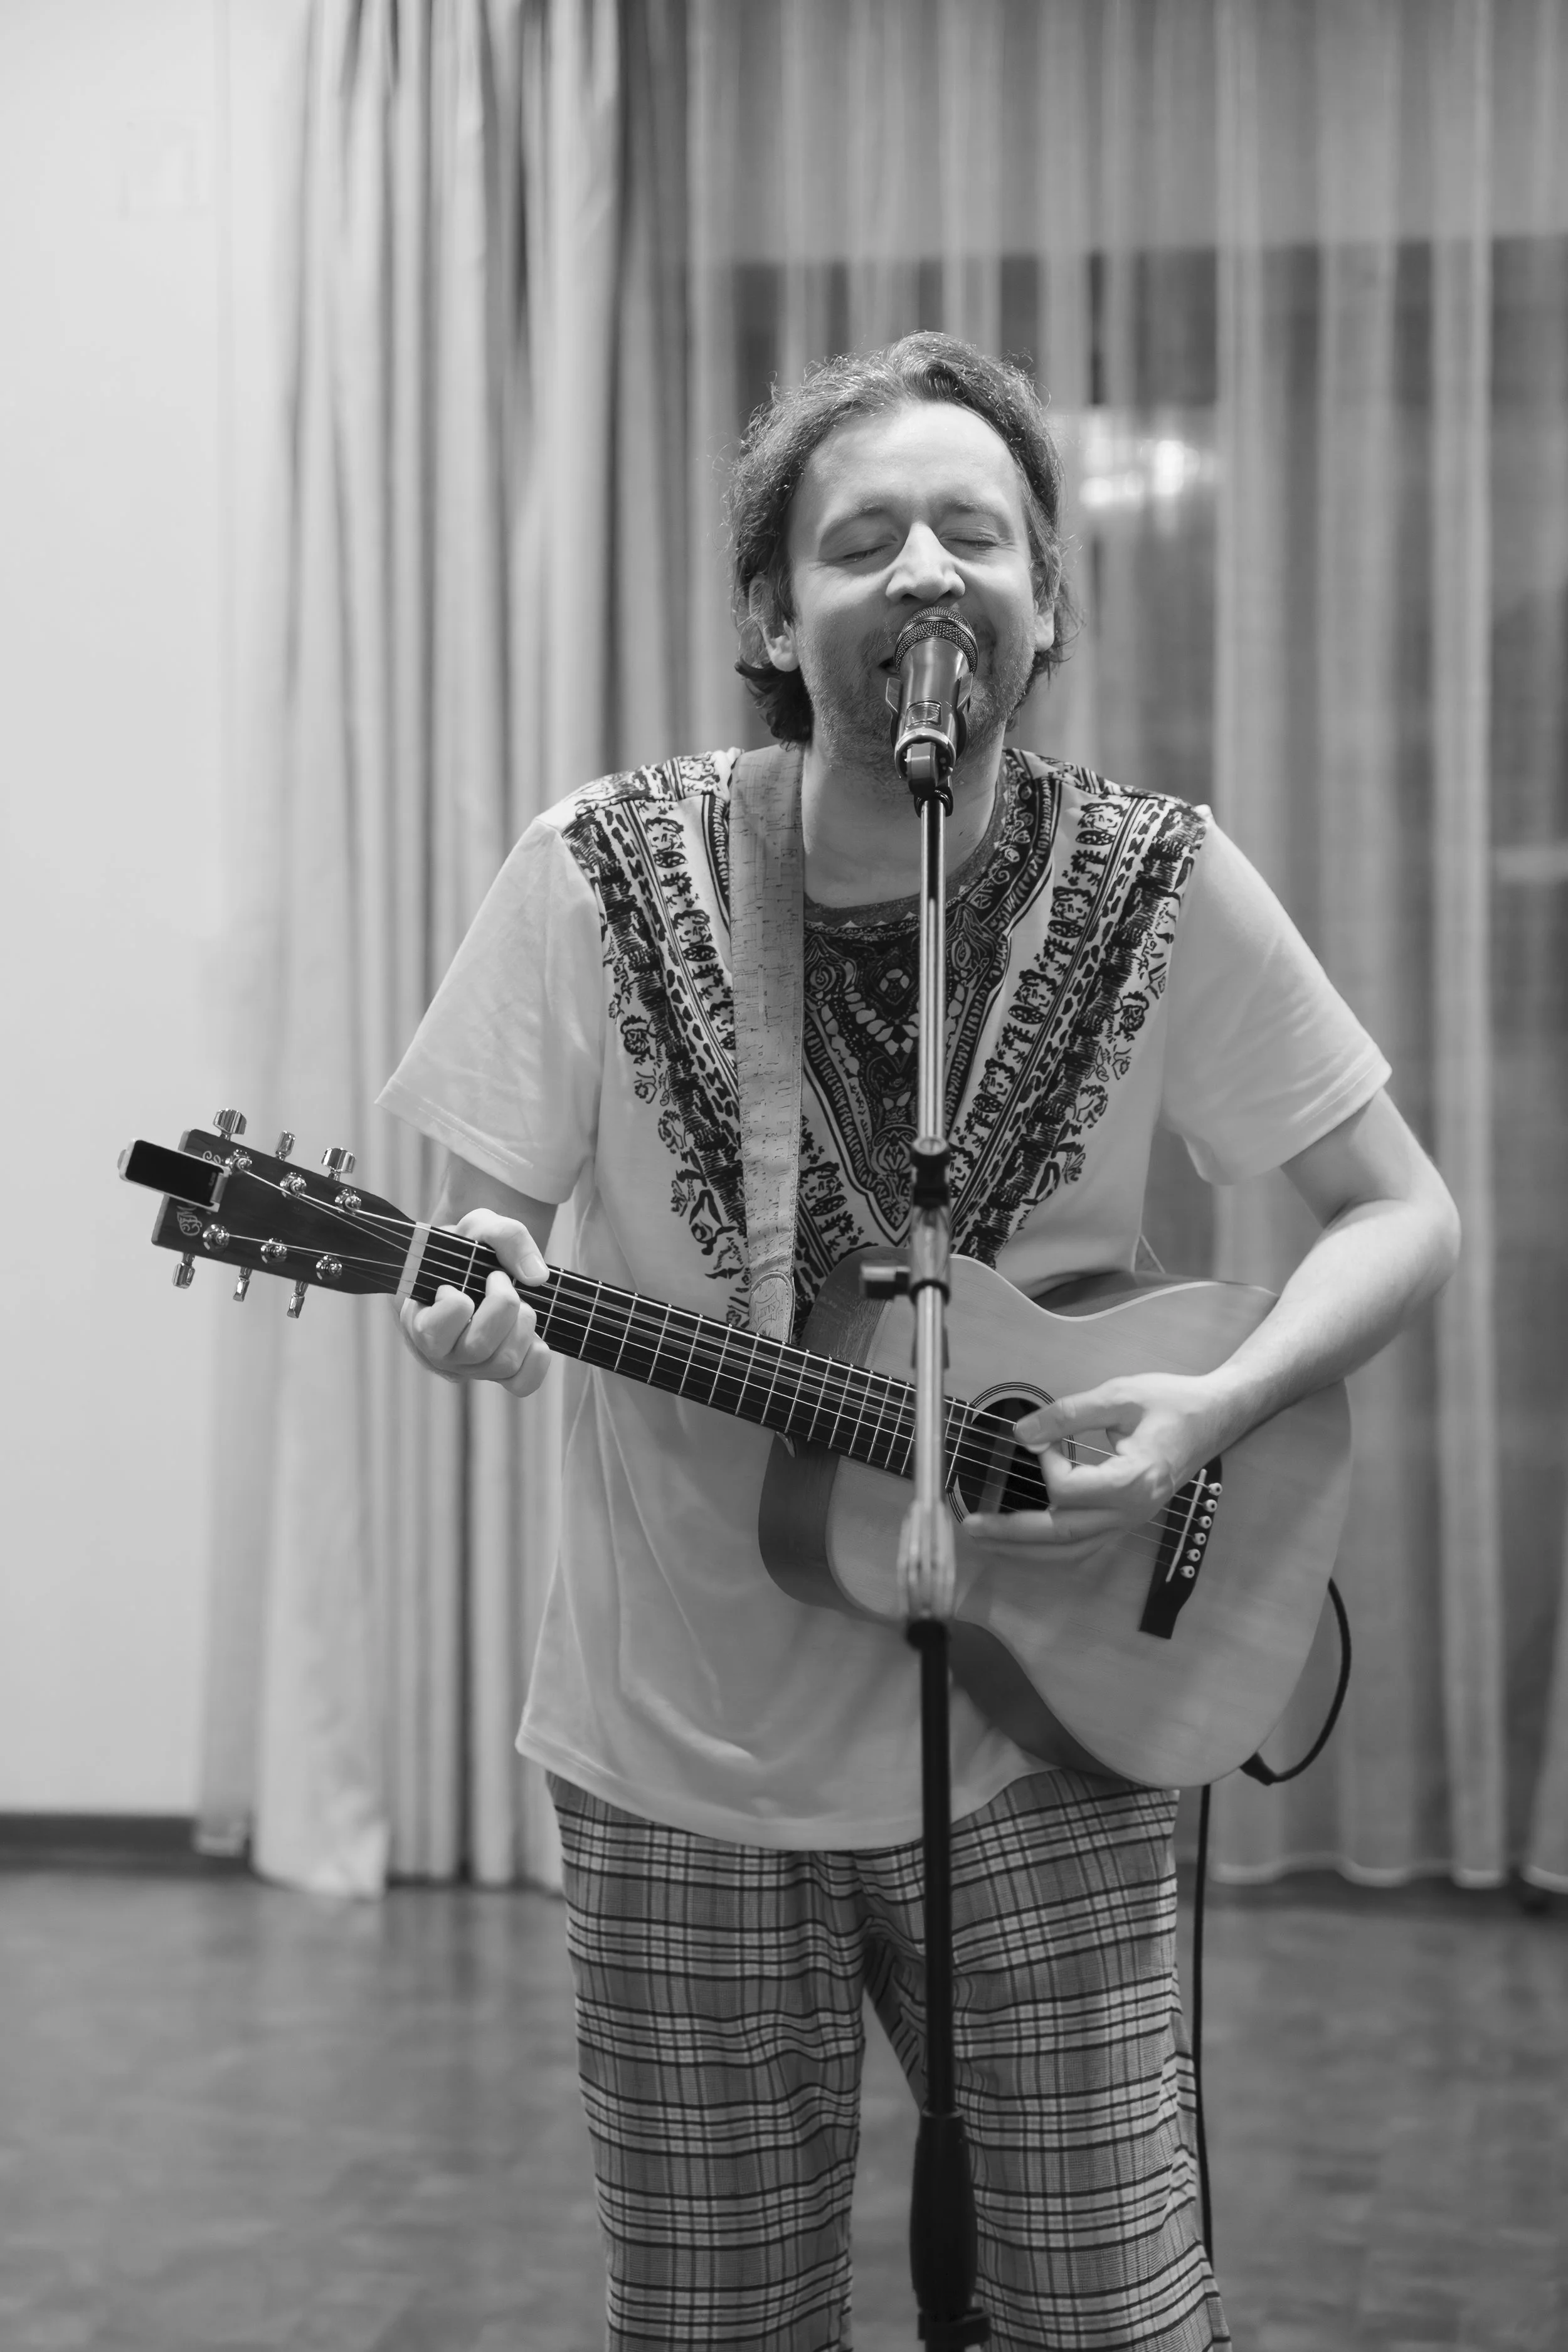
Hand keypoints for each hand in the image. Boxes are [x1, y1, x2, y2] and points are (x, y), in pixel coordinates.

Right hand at [396, 1209, 551, 1398]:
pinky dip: (537, 1357)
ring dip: (522, 1324)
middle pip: (477, 1348)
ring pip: (503, 1364)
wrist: (479, 1264)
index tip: (458, 1281)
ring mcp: (471, 1369)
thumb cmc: (467, 1249)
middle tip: (499, 1279)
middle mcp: (441, 1354)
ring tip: (517, 1301)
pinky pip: (523, 1384)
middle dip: (502, 1305)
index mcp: (419, 1320)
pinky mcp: (499, 1375)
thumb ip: (506, 1236)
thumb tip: (537, 1277)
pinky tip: (534, 1333)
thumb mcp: (480, 1225)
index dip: (455, 1303)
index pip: (432, 1331)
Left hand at [957, 1372, 1229, 1573]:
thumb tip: (1021, 1432)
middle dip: (1011, 1533)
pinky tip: (1024, 1544)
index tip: (1044, 1436)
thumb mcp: (1119, 1395)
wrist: (1216, 1416)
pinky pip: (1084, 1547)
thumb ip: (1068, 1414)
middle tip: (970, 1526)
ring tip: (988, 1543)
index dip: (1046, 1463)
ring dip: (1025, 1551)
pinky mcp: (1126, 1520)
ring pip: (1071, 1552)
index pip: (1069, 1491)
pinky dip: (1050, 1550)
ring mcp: (1130, 1521)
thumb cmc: (1172, 1402)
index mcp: (1134, 1480)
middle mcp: (1132, 1511)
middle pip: (1062, 1535)